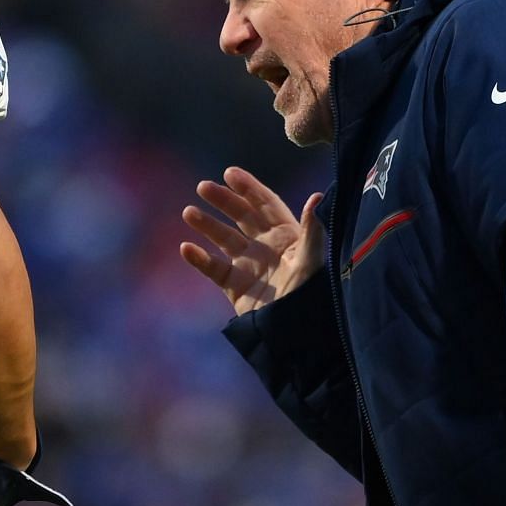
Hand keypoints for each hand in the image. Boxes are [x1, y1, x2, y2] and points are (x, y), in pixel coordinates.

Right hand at [179, 167, 325, 315]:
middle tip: (203, 187)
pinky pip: (213, 268)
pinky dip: (199, 259)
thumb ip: (312, 229)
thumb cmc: (309, 294)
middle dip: (223, 200)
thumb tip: (318, 197)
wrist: (294, 332)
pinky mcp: (235, 286)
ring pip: (223, 238)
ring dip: (206, 225)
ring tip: (188, 212)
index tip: (230, 173)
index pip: (265, 204)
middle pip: (241, 216)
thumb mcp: (312, 259)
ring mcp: (248, 266)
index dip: (248, 187)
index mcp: (286, 236)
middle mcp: (265, 247)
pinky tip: (186, 248)